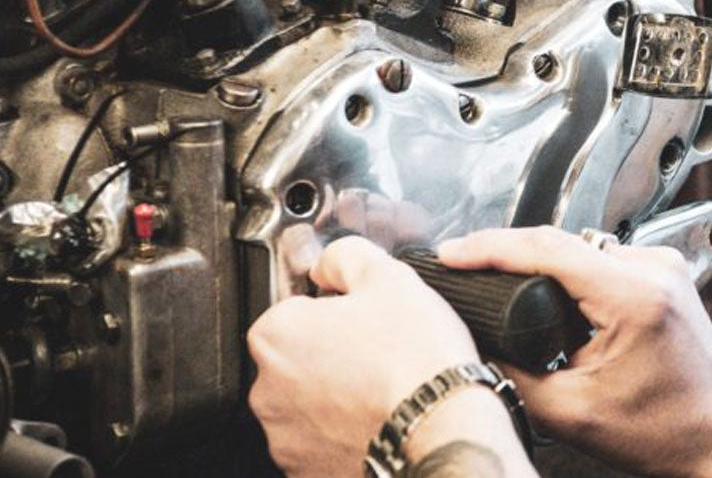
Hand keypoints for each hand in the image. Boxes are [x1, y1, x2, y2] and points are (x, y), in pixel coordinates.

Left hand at [248, 236, 534, 476]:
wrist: (444, 436)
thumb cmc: (416, 362)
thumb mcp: (388, 276)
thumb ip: (345, 256)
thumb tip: (330, 263)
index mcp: (276, 335)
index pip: (294, 307)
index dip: (334, 308)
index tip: (363, 318)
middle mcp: (267, 390)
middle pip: (298, 357)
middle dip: (332, 353)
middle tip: (379, 353)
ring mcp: (286, 437)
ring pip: (309, 403)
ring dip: (337, 395)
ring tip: (384, 389)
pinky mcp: (306, 473)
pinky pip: (322, 442)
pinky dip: (345, 433)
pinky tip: (380, 420)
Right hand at [439, 227, 711, 477]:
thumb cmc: (663, 430)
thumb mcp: (570, 414)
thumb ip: (513, 377)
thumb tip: (475, 346)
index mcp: (632, 297)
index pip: (546, 249)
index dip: (490, 247)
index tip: (453, 253)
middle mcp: (651, 269)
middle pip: (557, 240)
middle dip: (504, 250)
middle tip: (463, 264)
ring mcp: (660, 264)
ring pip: (576, 243)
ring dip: (536, 258)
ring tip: (495, 275)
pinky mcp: (661, 270)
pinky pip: (598, 254)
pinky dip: (565, 266)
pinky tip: (544, 284)